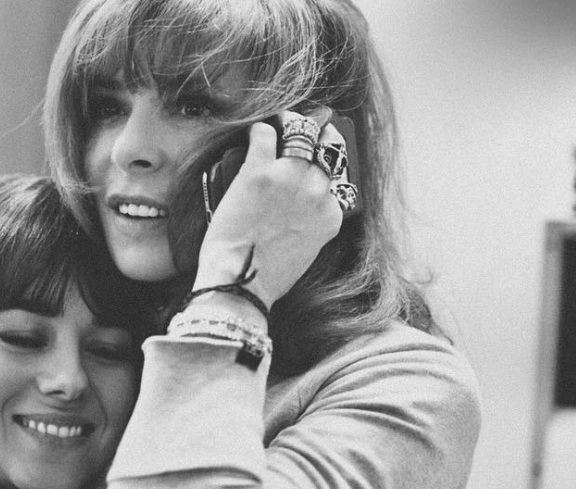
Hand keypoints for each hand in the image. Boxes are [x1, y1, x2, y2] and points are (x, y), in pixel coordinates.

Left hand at [193, 110, 345, 307]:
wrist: (240, 281)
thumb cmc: (265, 276)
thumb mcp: (303, 252)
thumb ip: (308, 226)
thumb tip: (297, 213)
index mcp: (330, 215)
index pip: (335, 181)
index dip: (325, 167)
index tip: (318, 159)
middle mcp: (317, 192)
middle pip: (326, 149)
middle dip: (319, 134)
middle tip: (310, 124)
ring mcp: (289, 178)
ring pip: (301, 133)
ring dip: (293, 124)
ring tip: (283, 120)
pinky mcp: (259, 171)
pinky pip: (264, 134)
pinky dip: (259, 130)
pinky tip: (254, 132)